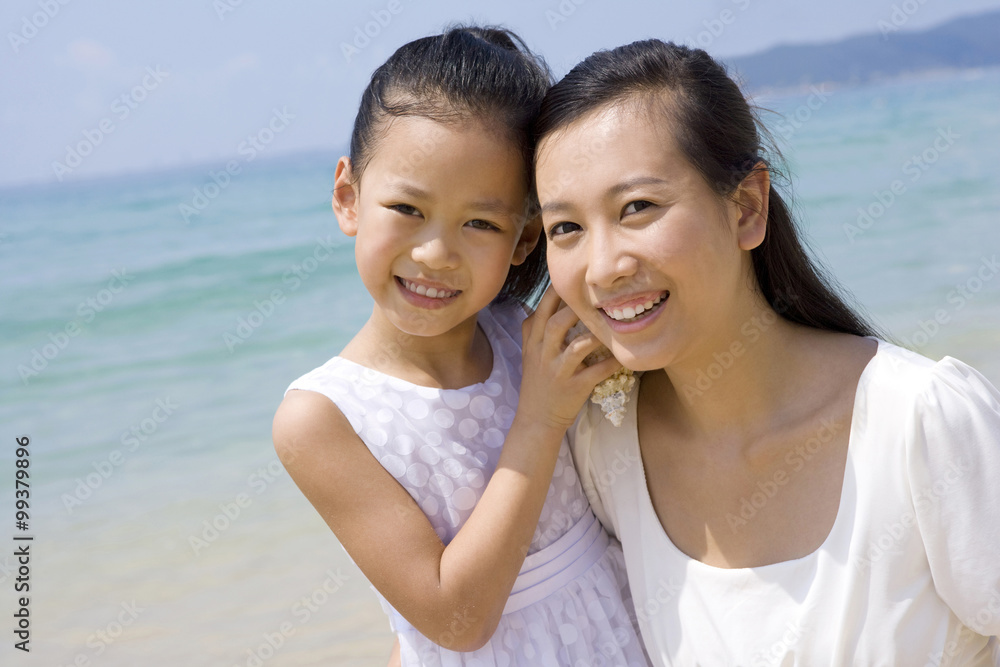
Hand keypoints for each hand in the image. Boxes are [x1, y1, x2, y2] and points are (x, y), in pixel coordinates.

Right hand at [519, 287, 623, 429]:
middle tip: (598, 297)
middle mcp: (543, 354)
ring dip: (595, 335)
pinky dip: (610, 363)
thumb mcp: (529, 353)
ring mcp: (558, 371)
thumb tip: (547, 300)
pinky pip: (595, 372)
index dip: (557, 291)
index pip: (542, 309)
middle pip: (556, 322)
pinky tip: (623, 356)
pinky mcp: (574, 387)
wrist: (536, 419)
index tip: (575, 278)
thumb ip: (535, 328)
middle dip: (575, 308)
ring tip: (611, 325)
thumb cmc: (537, 382)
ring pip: (577, 347)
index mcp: (533, 341)